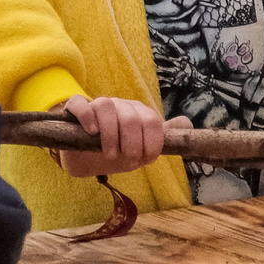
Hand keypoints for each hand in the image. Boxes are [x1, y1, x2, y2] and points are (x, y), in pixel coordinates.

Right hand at [53, 93, 187, 178]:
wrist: (85, 158)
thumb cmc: (117, 150)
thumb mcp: (141, 148)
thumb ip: (163, 137)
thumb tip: (188, 124)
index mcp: (138, 113)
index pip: (152, 121)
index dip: (152, 143)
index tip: (145, 160)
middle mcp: (120, 105)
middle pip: (131, 117)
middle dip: (132, 143)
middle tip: (127, 160)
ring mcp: (97, 105)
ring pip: (106, 106)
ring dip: (111, 135)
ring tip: (110, 154)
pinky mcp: (76, 109)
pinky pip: (80, 104)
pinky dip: (87, 116)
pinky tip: (92, 132)